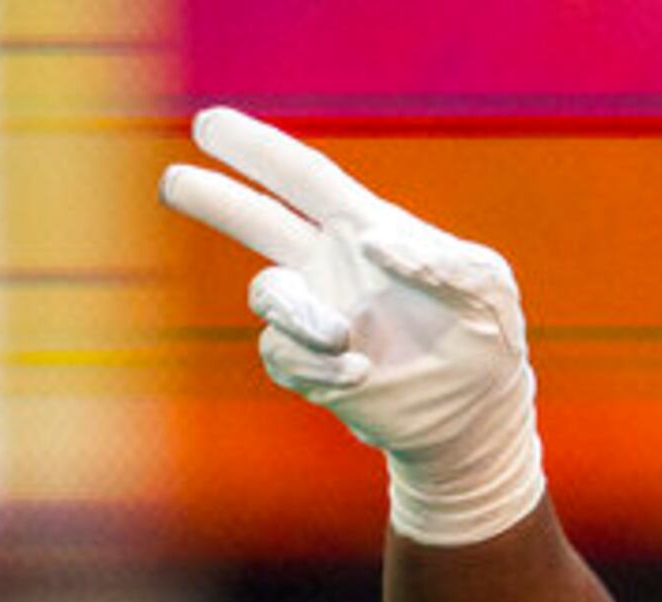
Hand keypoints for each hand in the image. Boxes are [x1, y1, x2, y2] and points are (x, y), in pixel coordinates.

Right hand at [159, 108, 547, 544]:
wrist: (478, 415)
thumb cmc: (488, 338)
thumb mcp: (487, 290)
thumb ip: (442, 261)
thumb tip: (372, 243)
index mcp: (365, 227)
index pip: (302, 178)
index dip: (257, 150)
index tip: (208, 125)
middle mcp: (330, 265)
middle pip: (256, 220)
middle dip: (215, 199)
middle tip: (173, 182)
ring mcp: (317, 316)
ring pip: (268, 295)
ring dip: (298, 313)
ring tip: (344, 336)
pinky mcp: (313, 368)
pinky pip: (283, 356)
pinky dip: (314, 365)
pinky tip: (357, 374)